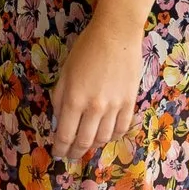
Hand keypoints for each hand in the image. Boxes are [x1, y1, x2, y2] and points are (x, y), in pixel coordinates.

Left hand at [52, 5, 144, 168]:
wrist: (117, 34)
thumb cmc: (86, 49)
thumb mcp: (65, 73)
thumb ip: (60, 99)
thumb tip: (59, 121)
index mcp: (74, 99)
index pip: (65, 135)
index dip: (60, 148)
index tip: (58, 153)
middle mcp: (95, 107)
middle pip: (85, 141)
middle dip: (75, 152)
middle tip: (71, 155)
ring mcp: (115, 106)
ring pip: (104, 138)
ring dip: (93, 146)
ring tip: (87, 145)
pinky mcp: (130, 102)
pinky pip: (122, 128)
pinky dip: (113, 136)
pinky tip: (106, 135)